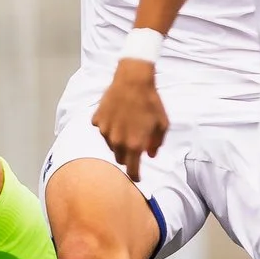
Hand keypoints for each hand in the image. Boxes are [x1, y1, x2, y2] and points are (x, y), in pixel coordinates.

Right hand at [92, 60, 168, 181]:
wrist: (133, 81)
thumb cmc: (151, 102)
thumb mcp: (162, 124)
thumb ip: (156, 143)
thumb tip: (150, 154)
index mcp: (134, 145)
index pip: (132, 170)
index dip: (135, 176)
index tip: (137, 178)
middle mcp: (117, 141)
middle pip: (120, 158)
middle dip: (127, 155)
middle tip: (135, 143)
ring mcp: (105, 130)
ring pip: (110, 144)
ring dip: (118, 141)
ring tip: (127, 125)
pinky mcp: (97, 120)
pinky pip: (102, 129)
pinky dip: (109, 126)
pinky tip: (117, 115)